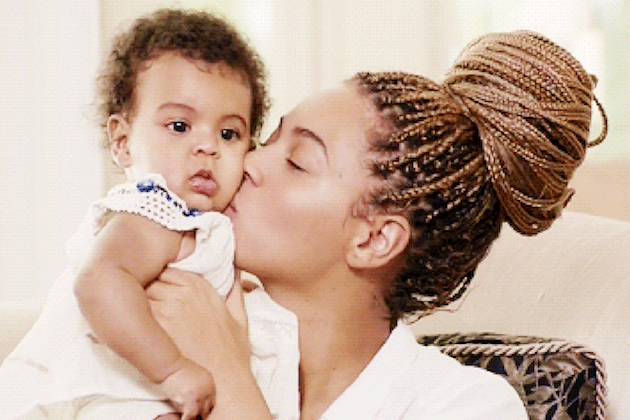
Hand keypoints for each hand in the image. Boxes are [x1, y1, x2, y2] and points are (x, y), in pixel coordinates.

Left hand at [148, 269, 270, 419]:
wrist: (224, 381)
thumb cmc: (232, 353)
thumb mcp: (239, 316)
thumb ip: (235, 290)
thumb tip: (234, 272)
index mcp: (199, 286)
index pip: (167, 269)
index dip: (161, 280)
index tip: (161, 292)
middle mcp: (181, 294)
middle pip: (151, 279)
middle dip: (148, 289)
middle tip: (146, 303)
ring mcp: (166, 309)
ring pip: (139, 293)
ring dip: (137, 302)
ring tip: (137, 316)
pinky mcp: (153, 327)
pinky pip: (133, 313)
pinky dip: (131, 318)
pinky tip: (136, 329)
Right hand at [159, 357, 214, 419]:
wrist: (169, 365)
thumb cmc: (177, 369)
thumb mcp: (195, 374)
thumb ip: (199, 386)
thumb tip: (197, 400)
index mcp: (210, 381)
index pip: (212, 401)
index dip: (205, 408)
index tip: (200, 412)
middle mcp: (207, 389)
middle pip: (207, 408)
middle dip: (200, 413)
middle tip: (195, 417)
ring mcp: (200, 395)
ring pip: (199, 414)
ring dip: (193, 417)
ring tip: (188, 418)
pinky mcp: (190, 400)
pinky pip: (190, 416)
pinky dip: (186, 419)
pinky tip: (183, 419)